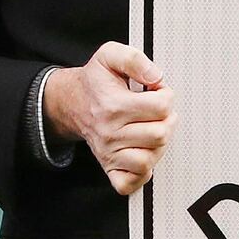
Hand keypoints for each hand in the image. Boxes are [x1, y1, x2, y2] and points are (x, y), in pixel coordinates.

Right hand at [44, 42, 176, 196]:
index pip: (162, 106)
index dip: (166, 95)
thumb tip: (155, 76)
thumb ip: (134, 59)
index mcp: (113, 106)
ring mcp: (108, 153)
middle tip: (155, 112)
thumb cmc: (96, 82)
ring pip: (149, 160)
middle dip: (165, 120)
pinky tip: (141, 152)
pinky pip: (132, 182)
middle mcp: (109, 133)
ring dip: (157, 145)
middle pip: (160, 134)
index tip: (156, 92)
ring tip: (150, 130)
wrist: (72, 102)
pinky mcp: (109, 168)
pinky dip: (142, 172)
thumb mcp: (110, 55)